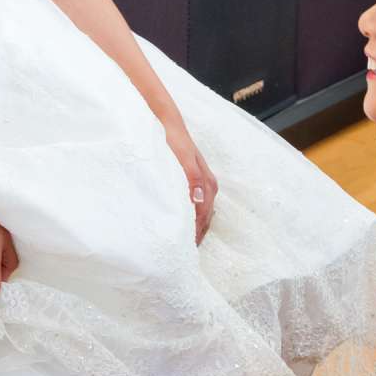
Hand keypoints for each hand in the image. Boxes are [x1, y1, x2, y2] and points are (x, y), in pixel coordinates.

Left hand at [164, 123, 218, 243]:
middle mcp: (208, 185)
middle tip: (183, 253)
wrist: (167, 123)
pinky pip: (197, 205)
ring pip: (203, 213)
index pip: (203, 216)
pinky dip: (193, 217)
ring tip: (183, 243)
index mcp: (206, 183)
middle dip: (197, 234)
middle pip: (205, 218)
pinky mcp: (194, 181)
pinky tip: (183, 223)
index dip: (195, 233)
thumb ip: (191, 177)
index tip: (185, 249)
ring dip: (196, 227)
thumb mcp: (181, 158)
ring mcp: (202, 183)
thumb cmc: (172, 140)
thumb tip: (200, 200)